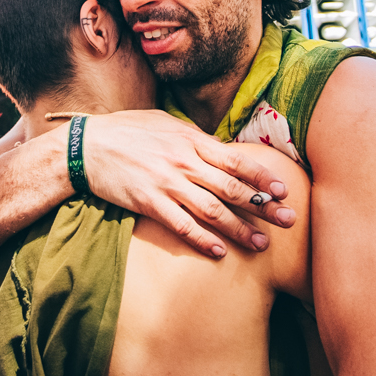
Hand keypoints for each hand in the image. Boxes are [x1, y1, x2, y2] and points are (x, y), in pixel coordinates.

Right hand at [78, 110, 297, 258]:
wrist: (87, 147)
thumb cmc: (128, 131)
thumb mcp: (165, 123)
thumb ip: (194, 137)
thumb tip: (221, 147)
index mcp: (191, 141)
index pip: (236, 160)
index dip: (262, 177)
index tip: (282, 190)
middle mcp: (184, 162)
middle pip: (232, 188)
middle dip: (263, 206)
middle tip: (288, 220)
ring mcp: (167, 184)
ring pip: (212, 210)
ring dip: (240, 229)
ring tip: (261, 244)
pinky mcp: (149, 203)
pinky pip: (181, 226)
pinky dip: (202, 240)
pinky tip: (220, 251)